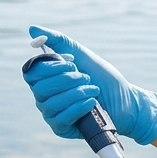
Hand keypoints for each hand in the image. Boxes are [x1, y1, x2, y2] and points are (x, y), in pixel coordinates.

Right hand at [23, 26, 156, 144]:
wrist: (125, 101)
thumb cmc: (102, 78)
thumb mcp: (81, 55)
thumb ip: (57, 41)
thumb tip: (32, 29)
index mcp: (46, 78)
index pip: (31, 72)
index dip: (51, 66)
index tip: (72, 61)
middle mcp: (44, 96)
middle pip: (40, 87)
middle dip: (67, 79)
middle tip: (86, 77)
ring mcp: (51, 113)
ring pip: (51, 102)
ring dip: (76, 92)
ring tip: (94, 89)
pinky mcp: (60, 128)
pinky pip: (61, 117)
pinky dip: (79, 106)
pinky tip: (92, 102)